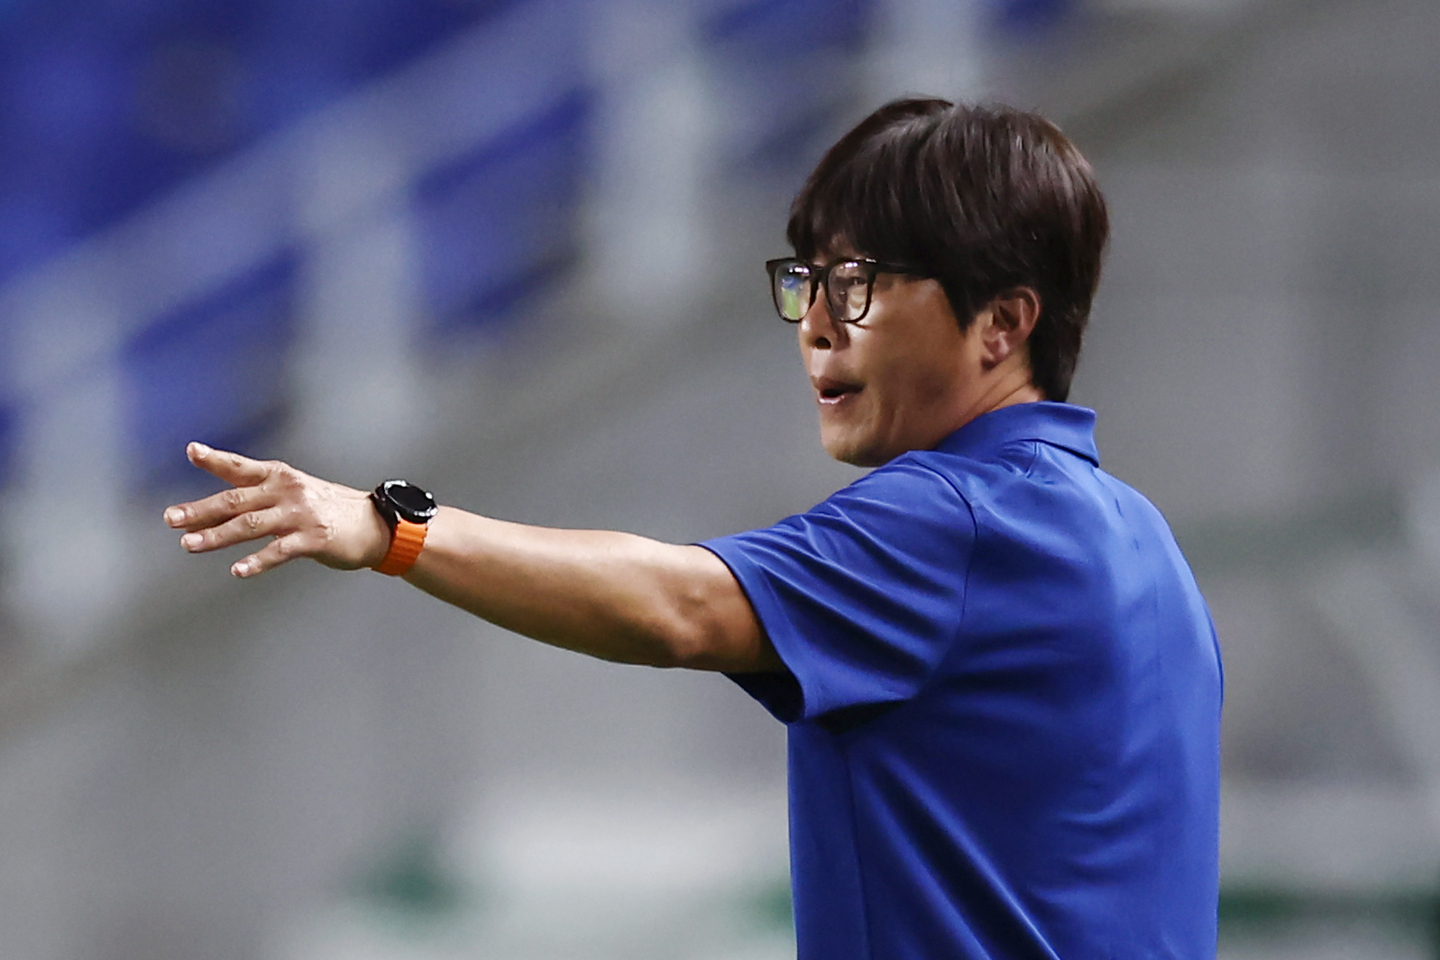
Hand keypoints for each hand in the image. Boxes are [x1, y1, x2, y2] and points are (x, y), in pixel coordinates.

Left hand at [164, 443, 390, 577]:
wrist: (374, 525)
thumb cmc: (327, 510)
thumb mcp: (294, 493)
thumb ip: (256, 498)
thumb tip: (207, 513)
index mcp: (280, 477)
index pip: (241, 467)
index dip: (215, 459)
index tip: (192, 450)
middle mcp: (287, 491)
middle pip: (236, 500)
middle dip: (200, 510)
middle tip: (172, 518)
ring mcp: (300, 514)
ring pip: (250, 525)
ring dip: (217, 536)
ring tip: (190, 545)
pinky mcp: (313, 538)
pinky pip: (279, 551)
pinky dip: (257, 561)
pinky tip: (238, 570)